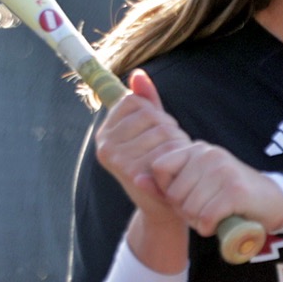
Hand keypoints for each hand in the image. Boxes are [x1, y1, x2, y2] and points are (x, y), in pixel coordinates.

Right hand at [95, 72, 191, 271]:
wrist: (163, 206)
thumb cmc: (159, 164)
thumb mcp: (151, 131)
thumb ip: (146, 102)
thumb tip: (138, 74)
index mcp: (106, 131)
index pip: (134, 101)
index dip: (154, 114)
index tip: (156, 134)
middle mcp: (105, 143)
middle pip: (150, 115)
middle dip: (169, 130)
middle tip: (169, 151)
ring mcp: (116, 158)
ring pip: (161, 130)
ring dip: (176, 143)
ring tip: (173, 161)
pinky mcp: (130, 171)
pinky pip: (165, 149)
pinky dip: (177, 157)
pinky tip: (174, 170)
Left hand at [150, 142, 282, 237]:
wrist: (271, 200)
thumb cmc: (227, 195)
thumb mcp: (196, 184)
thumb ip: (166, 184)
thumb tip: (136, 180)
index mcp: (195, 148)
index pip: (160, 168)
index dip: (168, 190)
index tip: (187, 196)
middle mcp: (208, 154)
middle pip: (173, 193)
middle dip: (185, 210)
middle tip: (204, 210)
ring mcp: (222, 170)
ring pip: (189, 207)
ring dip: (198, 220)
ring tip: (214, 215)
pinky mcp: (235, 190)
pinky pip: (206, 217)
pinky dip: (210, 227)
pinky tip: (220, 222)